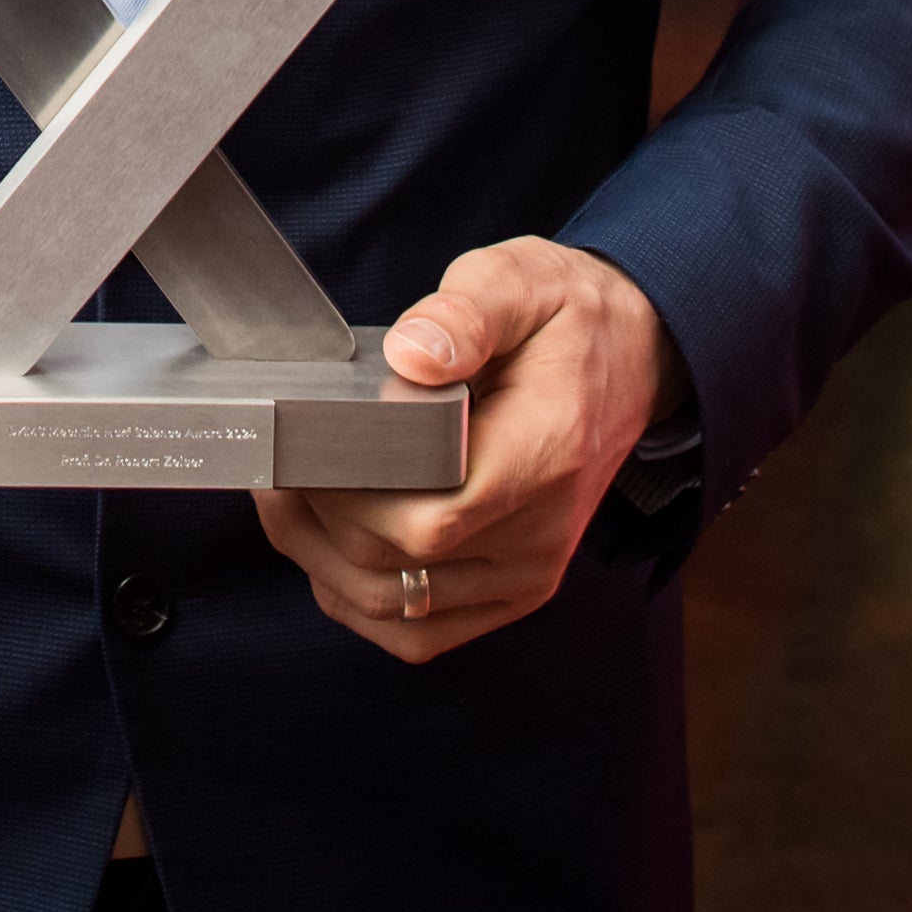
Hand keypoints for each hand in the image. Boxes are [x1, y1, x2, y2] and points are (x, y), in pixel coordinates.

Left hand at [252, 237, 684, 665]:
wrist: (636, 357)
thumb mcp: (520, 280)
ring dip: (323, 563)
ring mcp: (530, 570)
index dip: (344, 496)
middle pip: (396, 566)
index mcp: (544, 454)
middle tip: (276, 464)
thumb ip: (465, 316)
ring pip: (396, 608)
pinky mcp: (517, 589)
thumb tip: (412, 356)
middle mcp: (541, 531)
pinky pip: (422, 631)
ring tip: (289, 500)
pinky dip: (361, 601)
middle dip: (314, 521)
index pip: (427, 519)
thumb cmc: (567, 317)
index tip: (297, 450)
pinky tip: (331, 550)